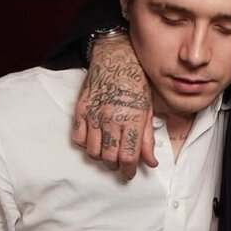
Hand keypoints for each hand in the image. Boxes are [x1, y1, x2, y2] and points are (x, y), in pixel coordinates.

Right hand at [72, 35, 157, 178]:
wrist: (115, 57)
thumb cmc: (135, 82)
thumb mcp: (148, 109)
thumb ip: (148, 138)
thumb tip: (151, 163)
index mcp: (132, 118)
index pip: (129, 156)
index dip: (129, 170)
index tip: (129, 173)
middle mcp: (111, 118)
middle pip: (109, 157)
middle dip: (116, 166)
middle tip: (120, 163)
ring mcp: (93, 114)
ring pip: (93, 151)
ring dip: (101, 156)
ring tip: (108, 151)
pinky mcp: (80, 109)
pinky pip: (78, 138)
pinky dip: (85, 144)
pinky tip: (95, 139)